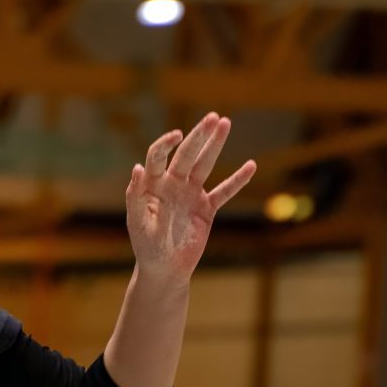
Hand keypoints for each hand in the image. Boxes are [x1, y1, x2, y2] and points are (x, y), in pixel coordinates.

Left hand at [126, 113, 255, 282]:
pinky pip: (223, 192)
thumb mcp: (137, 223)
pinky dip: (237, 180)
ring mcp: (190, 194)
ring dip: (215, 145)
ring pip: (205, 165)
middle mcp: (172, 184)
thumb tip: (137, 168)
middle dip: (199, 135)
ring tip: (226, 123)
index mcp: (153, 184)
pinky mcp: (206, 209)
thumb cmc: (146, 247)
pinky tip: (250, 166)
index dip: (166, 143)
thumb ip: (135, 196)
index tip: (177, 135)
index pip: (158, 156)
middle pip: (186, 154)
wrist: (164, 269)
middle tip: (214, 117)